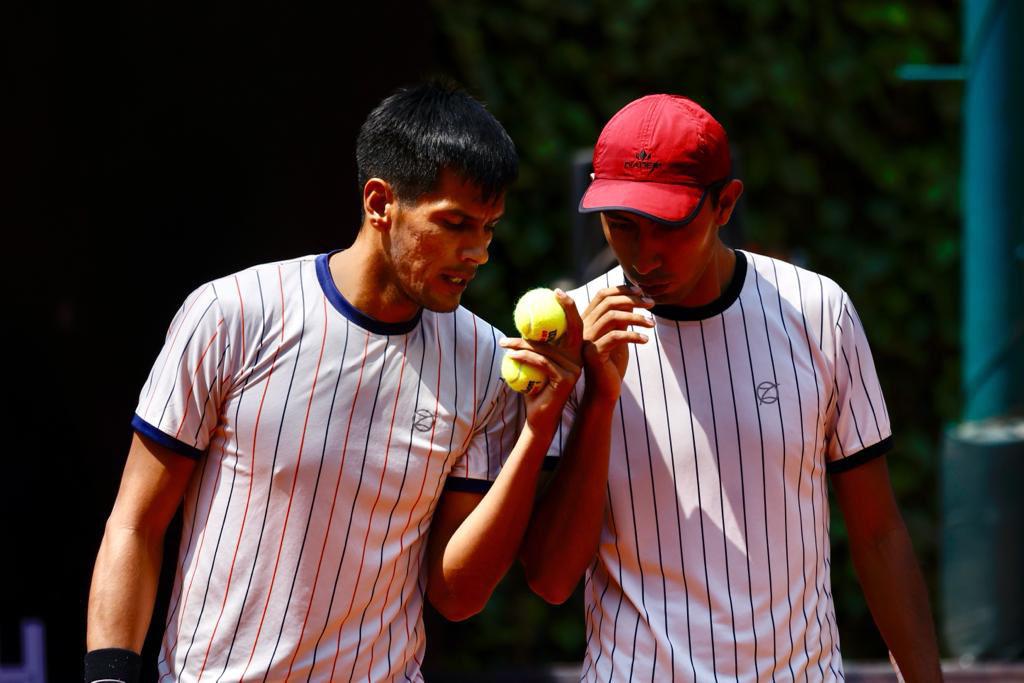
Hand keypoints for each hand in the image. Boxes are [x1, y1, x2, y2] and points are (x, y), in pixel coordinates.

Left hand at [499, 289, 582, 429]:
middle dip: (565, 308)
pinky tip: (510, 355)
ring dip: (521, 343)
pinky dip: (523, 357)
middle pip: (572, 328)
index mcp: (574, 352)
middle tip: (549, 297)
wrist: (539, 417)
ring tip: (504, 343)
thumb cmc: (534, 389)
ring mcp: (574, 369)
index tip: (557, 292)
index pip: (575, 325)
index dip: (569, 306)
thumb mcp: (534, 363)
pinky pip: (541, 362)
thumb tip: (523, 320)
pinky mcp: (565, 379)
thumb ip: (535, 344)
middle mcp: (578, 358)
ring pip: (546, 348)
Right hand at [580, 285, 653, 401]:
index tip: (641, 292)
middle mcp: (583, 327)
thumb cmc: (612, 363)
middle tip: (652, 304)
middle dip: (633, 300)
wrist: (604, 390)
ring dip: (637, 317)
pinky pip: (615, 337)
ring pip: (612, 317)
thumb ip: (621, 317)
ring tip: (652, 323)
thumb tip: (634, 298)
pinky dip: (633, 335)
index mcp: (587, 320)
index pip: (602, 295)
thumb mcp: (618, 335)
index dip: (622, 290)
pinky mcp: (593, 353)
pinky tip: (645, 340)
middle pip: (608, 303)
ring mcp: (586, 340)